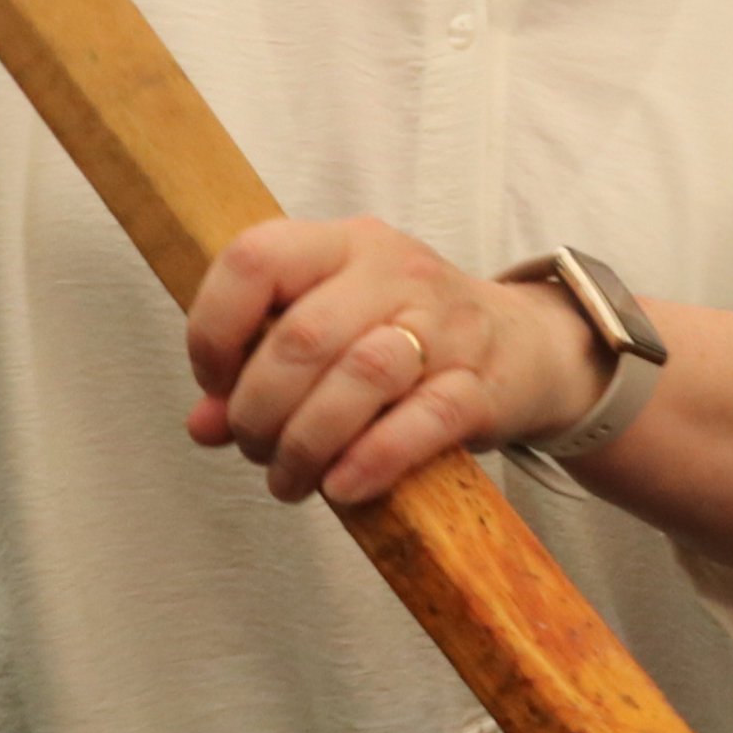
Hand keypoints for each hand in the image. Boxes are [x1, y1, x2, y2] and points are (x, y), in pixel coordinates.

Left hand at [185, 217, 606, 505]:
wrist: (528, 345)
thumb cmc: (407, 335)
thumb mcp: (331, 328)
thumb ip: (259, 368)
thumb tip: (204, 424)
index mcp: (345, 245)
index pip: (256, 259)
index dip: (213, 329)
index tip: (216, 384)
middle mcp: (396, 272)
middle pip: (304, 336)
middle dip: (259, 409)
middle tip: (256, 448)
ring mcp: (447, 325)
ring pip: (363, 374)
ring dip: (307, 442)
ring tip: (291, 476)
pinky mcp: (483, 384)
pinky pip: (425, 419)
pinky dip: (372, 460)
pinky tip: (343, 487)